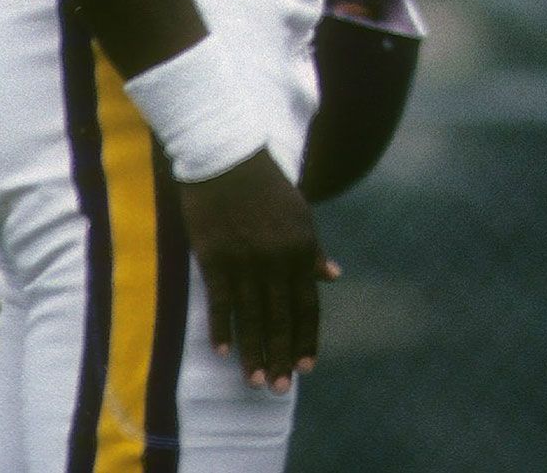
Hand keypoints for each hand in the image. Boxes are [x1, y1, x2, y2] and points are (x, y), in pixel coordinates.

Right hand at [179, 149, 335, 391]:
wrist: (227, 156)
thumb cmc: (265, 185)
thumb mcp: (299, 214)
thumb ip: (312, 250)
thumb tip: (332, 276)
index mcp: (301, 247)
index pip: (307, 304)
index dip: (307, 337)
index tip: (307, 367)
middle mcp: (276, 258)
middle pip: (281, 316)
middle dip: (282, 355)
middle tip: (281, 389)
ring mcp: (244, 259)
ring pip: (252, 315)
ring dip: (255, 351)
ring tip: (257, 381)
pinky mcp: (214, 257)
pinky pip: (220, 301)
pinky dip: (223, 327)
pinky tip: (225, 352)